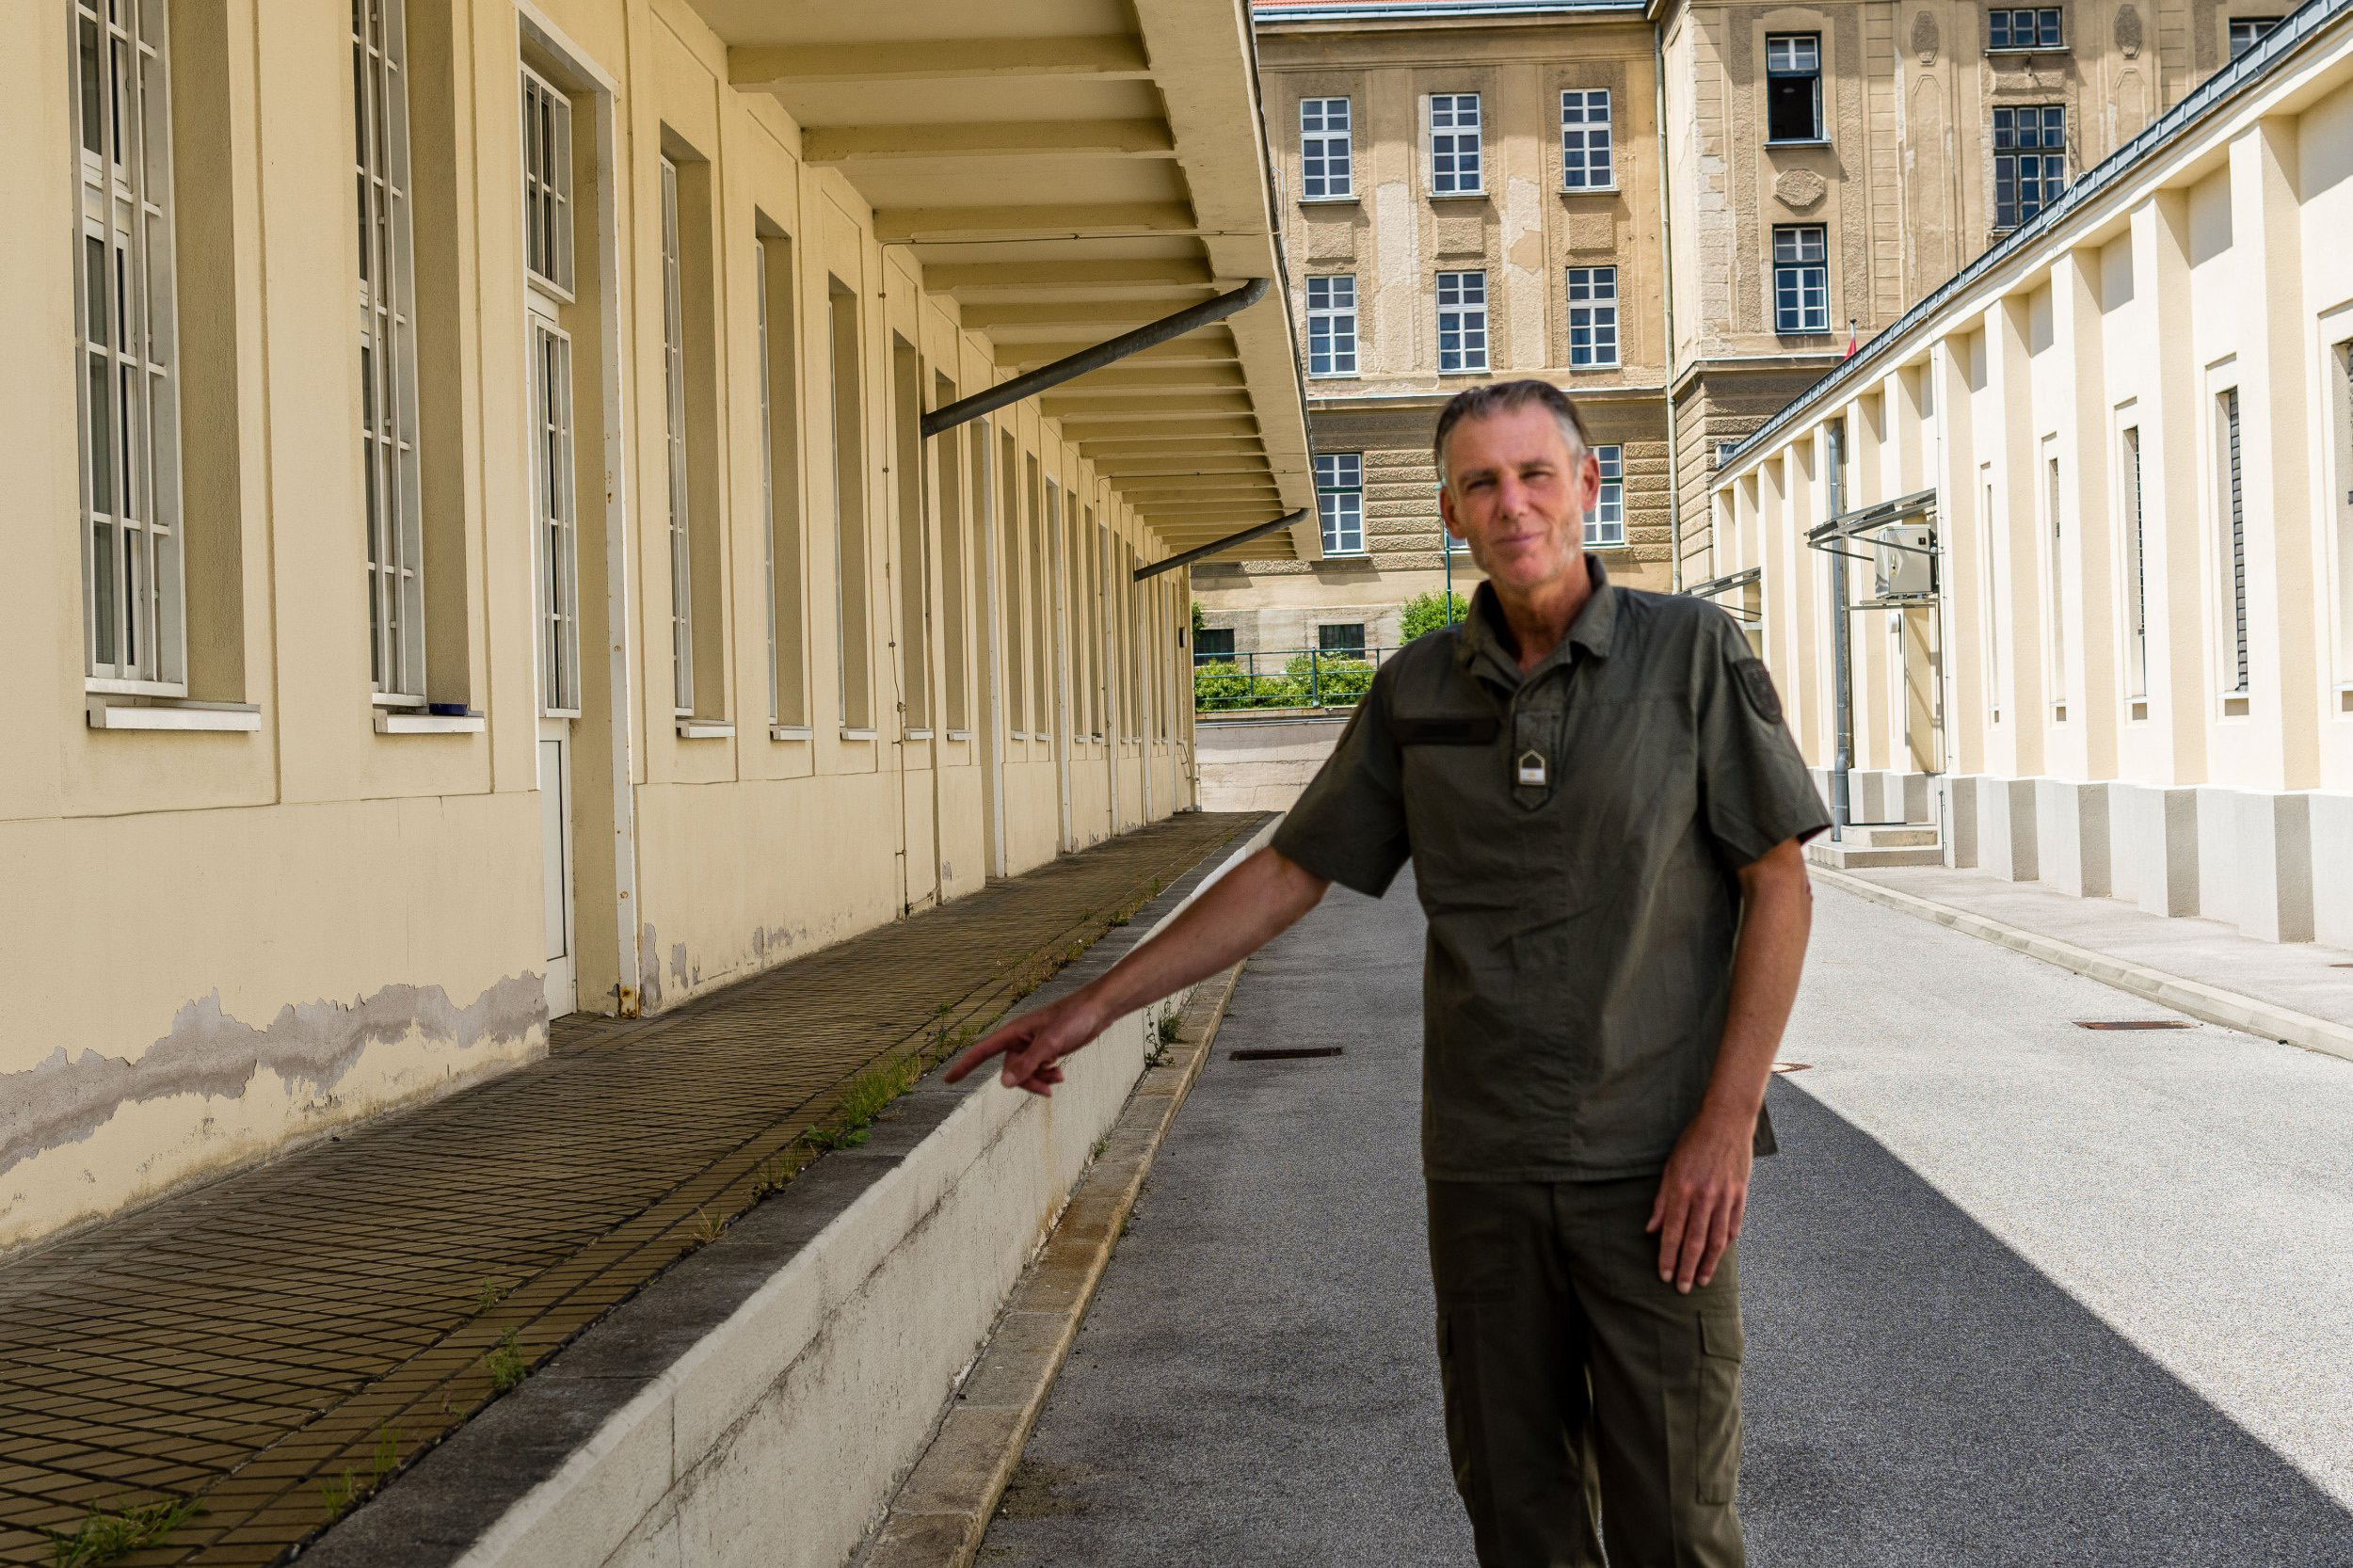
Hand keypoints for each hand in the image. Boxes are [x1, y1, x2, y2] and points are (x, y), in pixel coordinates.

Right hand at [943, 990, 1108, 1095]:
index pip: (982, 1052)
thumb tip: (1005, 1084)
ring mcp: (1033, 1044)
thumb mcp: (1050, 1044)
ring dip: (1039, 1080)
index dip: (964, 1066)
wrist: (1097, 1010)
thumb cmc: (1073, 1018)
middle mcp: (1020, 1039)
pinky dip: (1047, 1075)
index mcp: (1014, 1032)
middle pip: (1010, 1070)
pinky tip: (1060, 1075)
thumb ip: (1027, 1064)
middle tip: (1047, 1091)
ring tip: (1058, 1080)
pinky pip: (1038, 1069)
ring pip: (1025, 1072)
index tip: (947, 1080)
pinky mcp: (1047, 1049)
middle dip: (1026, 1082)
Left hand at [1645, 1109, 1753, 1293]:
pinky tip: (1720, 1254)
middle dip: (1686, 1268)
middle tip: (1681, 1288)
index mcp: (1682, 1190)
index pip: (1672, 1232)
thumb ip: (1662, 1200)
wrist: (1726, 1121)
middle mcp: (1703, 1197)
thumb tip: (1651, 1229)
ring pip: (1716, 1240)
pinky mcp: (1741, 1194)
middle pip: (1694, 1242)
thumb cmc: (1693, 1143)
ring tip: (1701, 1279)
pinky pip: (1733, 1225)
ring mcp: (1725, 1197)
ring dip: (1708, 1263)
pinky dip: (1726, 1243)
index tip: (1664, 1275)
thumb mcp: (1670, 1167)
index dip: (1667, 1256)